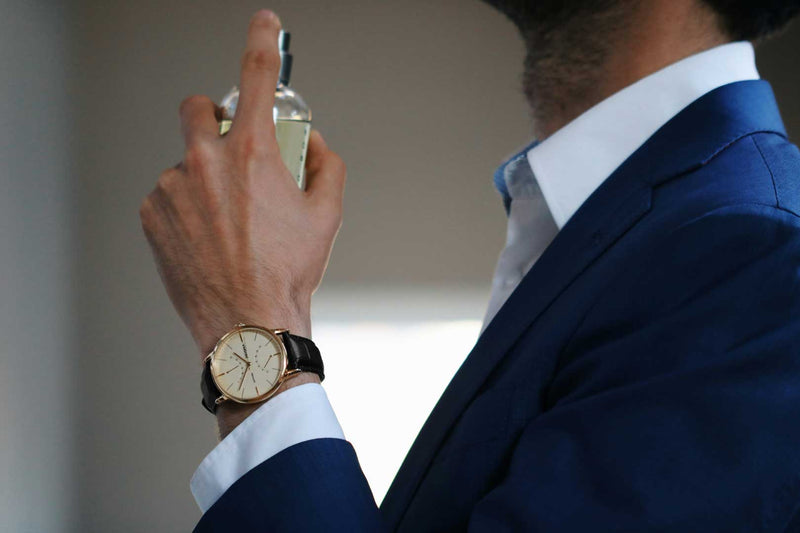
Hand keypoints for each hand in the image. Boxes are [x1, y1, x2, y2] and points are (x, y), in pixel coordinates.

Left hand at [140, 10, 345, 358]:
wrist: (248, 322)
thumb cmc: (286, 274)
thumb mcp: (327, 216)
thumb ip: (325, 165)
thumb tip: (312, 145)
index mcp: (253, 154)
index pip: (258, 77)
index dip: (263, 41)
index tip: (264, 24)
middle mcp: (206, 162)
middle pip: (198, 106)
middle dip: (215, 117)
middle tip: (233, 147)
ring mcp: (173, 188)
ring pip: (185, 161)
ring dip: (204, 176)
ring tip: (227, 222)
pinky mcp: (152, 215)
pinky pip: (167, 194)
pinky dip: (186, 207)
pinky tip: (207, 238)